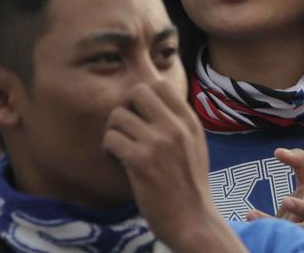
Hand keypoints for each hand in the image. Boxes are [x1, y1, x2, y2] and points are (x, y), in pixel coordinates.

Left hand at [104, 80, 241, 249]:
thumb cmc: (191, 185)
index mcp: (189, 121)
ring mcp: (157, 143)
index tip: (141, 115)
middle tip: (127, 129)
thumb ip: (179, 122)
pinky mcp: (140, 161)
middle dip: (126, 108)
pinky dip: (108, 149)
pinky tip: (116, 161)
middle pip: (137, 92)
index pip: (160, 84)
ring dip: (114, 131)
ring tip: (120, 148)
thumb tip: (156, 102)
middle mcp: (175, 127)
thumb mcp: (196, 145)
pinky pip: (111, 138)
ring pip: (118, 115)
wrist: (192, 218)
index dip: (144, 96)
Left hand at [246, 148, 303, 247]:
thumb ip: (298, 160)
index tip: (286, 200)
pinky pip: (277, 237)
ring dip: (271, 226)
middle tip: (274, 209)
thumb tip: (278, 152)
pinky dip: (264, 228)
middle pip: (302, 229)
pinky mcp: (288, 242)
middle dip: (288, 221)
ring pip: (287, 235)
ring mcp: (301, 239)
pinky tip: (250, 215)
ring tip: (252, 214)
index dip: (302, 208)